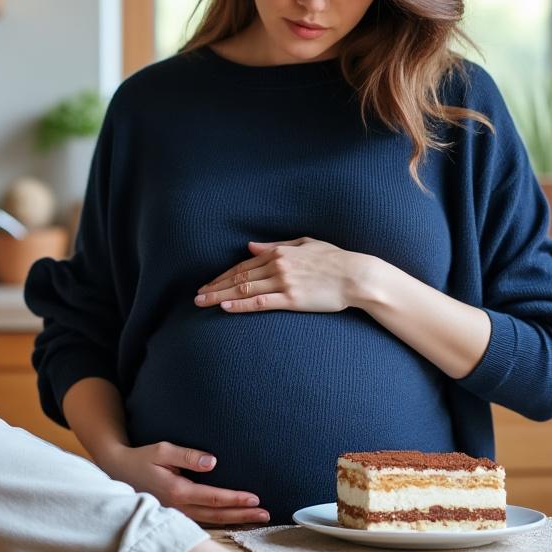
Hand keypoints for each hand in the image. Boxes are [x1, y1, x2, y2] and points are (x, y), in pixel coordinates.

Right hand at [95, 442, 268, 525]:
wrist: (118, 470)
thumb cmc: (141, 457)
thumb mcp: (162, 450)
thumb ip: (187, 455)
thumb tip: (212, 462)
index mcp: (177, 491)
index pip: (213, 497)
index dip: (235, 498)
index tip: (255, 498)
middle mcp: (179, 506)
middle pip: (217, 514)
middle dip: (242, 514)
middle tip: (265, 514)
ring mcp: (176, 512)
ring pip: (211, 520)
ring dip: (235, 519)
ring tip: (256, 518)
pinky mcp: (175, 512)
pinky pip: (202, 520)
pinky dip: (220, 520)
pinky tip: (233, 518)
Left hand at [194, 237, 382, 313]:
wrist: (356, 276)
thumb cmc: (334, 259)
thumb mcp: (304, 244)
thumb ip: (275, 246)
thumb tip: (251, 247)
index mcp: (279, 252)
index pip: (243, 265)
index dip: (222, 275)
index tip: (208, 284)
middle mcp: (277, 266)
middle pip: (238, 277)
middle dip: (214, 286)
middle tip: (196, 296)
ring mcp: (283, 283)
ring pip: (244, 289)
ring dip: (220, 295)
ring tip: (202, 303)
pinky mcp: (292, 300)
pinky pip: (260, 302)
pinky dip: (240, 304)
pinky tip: (225, 307)